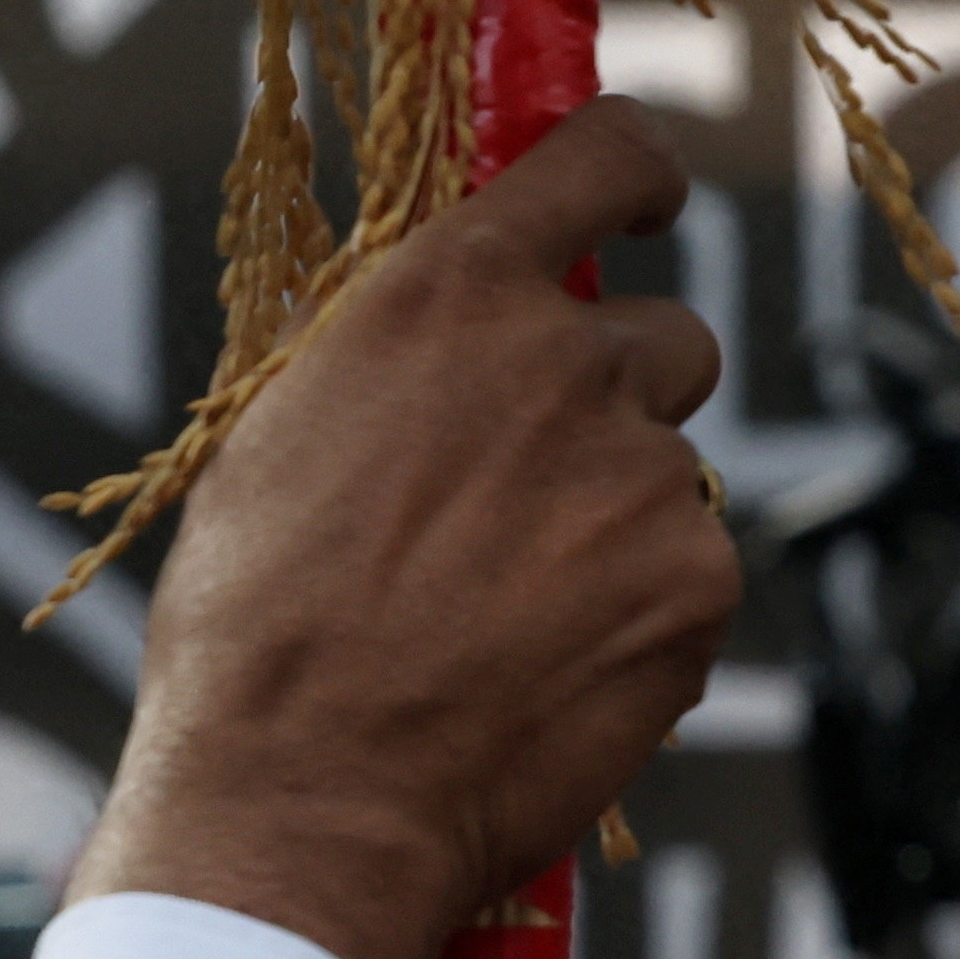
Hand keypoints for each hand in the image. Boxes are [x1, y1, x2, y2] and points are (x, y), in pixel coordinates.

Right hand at [90, 99, 733, 958]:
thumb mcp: (290, 437)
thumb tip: (457, 324)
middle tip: (535, 501)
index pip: (601, 160)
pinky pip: (690, 572)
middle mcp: (565, 361)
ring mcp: (646, 470)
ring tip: (506, 614)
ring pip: (670, 471)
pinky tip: (549, 672)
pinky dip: (641, 616)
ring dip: (618, 522)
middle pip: (666, 340)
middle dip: (620, 404)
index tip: (650, 201)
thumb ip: (403, 360)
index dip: (637, 174)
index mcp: (447, 300)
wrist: (302, 798)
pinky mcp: (698, 576)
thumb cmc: (261, 629)